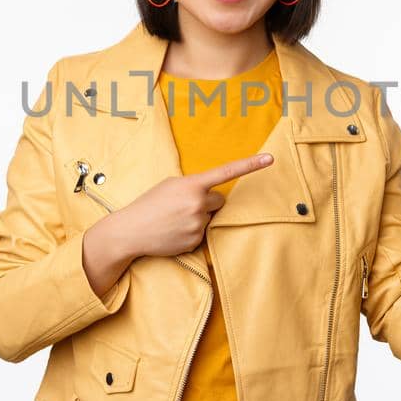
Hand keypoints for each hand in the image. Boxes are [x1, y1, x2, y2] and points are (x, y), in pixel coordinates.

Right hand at [106, 153, 274, 258]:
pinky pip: (202, 234)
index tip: (270, 158)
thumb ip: (194, 185)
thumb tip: (211, 194)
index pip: (227, 172)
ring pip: (210, 218)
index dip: (251, 165)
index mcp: (192, 185)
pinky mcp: (196, 242)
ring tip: (175, 220)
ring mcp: (198, 225)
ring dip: (198, 217)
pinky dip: (192, 232)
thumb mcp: (170, 185)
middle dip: (207, 203)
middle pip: (219, 201)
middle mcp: (198, 204)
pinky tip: (174, 231)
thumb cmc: (149, 204)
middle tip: (183, 206)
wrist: (130, 231)